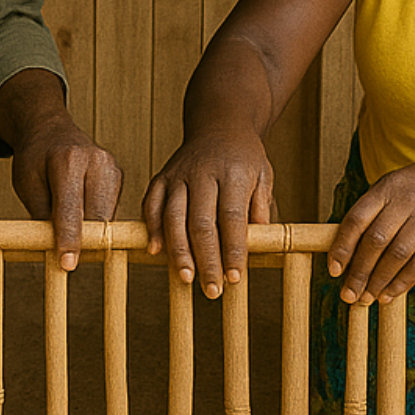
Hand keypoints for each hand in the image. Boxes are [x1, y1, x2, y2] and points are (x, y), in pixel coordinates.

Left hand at [9, 115, 123, 269]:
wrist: (50, 130)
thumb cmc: (35, 159)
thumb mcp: (27, 186)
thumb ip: (43, 216)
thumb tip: (57, 251)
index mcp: (68, 161)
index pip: (71, 209)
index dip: (69, 240)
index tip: (68, 264)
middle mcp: (96, 161)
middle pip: (97, 216)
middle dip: (84, 242)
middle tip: (66, 259)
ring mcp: (112, 167)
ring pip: (107, 217)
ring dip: (91, 233)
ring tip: (71, 232)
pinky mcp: (118, 175)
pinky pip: (111, 210)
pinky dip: (96, 220)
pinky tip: (81, 214)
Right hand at [142, 129, 275, 297]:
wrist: (219, 124)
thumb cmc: (245, 157)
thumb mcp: (263, 175)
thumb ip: (260, 206)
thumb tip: (257, 241)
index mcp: (232, 172)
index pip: (232, 217)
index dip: (232, 250)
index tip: (235, 278)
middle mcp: (202, 173)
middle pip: (201, 222)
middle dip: (206, 259)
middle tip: (212, 290)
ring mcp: (178, 174)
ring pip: (173, 217)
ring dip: (178, 251)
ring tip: (185, 278)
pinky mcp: (161, 177)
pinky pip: (152, 204)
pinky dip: (152, 228)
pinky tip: (154, 251)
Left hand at [328, 154, 414, 305]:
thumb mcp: (401, 186)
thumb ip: (377, 211)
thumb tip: (348, 249)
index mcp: (388, 186)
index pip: (356, 219)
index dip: (342, 247)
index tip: (334, 270)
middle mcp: (405, 199)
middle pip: (375, 241)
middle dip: (359, 272)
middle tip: (349, 294)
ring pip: (397, 255)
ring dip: (379, 281)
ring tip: (367, 298)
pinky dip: (403, 281)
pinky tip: (391, 294)